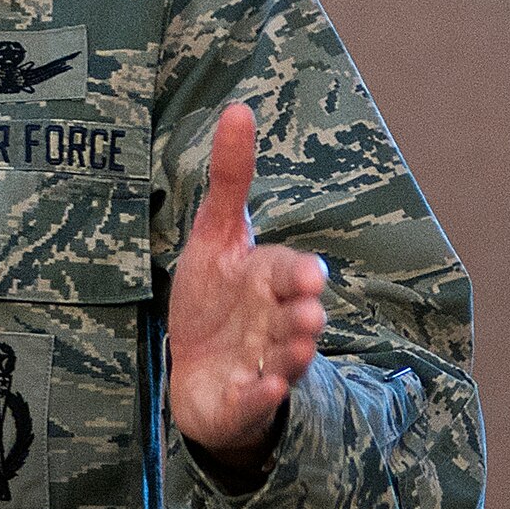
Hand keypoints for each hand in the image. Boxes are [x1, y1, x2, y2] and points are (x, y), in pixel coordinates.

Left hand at [167, 102, 328, 469]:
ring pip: (284, 359)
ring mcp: (261, 363)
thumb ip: (230, 178)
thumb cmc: (214, 297)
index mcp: (268, 281)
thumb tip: (238, 107)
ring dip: (293, 353)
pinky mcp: (242, 400)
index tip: (311, 274)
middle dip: (304, 314)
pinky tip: (265, 387)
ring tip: (302, 345)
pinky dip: (262, 395)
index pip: (288, 273)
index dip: (298, 274)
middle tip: (311, 310)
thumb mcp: (216, 234)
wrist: (197, 373)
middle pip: (294, 317)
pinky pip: (256, 400)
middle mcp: (272, 322)